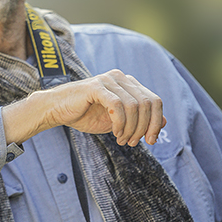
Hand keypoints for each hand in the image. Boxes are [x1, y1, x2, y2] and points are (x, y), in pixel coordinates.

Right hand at [2, 70, 165, 146]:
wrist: (57, 110)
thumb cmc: (86, 115)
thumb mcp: (118, 121)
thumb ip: (139, 119)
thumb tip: (164, 122)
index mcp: (128, 83)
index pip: (154, 101)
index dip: (156, 122)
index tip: (151, 140)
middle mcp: (121, 78)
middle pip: (147, 103)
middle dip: (144, 128)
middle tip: (133, 143)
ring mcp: (108, 80)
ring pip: (134, 106)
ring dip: (131, 128)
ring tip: (122, 140)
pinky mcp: (96, 87)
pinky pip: (117, 106)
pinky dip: (120, 123)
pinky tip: (115, 133)